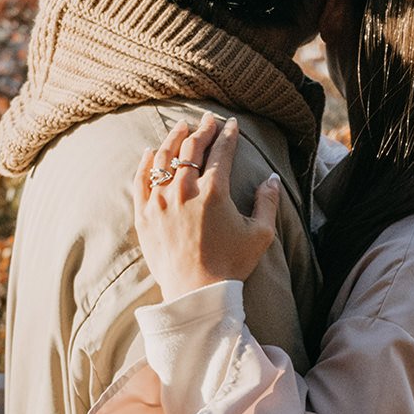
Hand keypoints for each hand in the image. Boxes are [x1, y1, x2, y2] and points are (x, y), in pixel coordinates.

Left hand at [134, 115, 280, 302]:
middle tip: (207, 120)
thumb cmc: (231, 265)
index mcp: (215, 191)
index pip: (221, 151)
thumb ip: (267, 202)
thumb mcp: (260, 234)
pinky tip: (151, 151)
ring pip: (164, 158)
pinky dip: (146, 162)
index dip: (228, 134)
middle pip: (191, 148)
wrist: (196, 293)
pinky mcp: (144, 215)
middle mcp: (184, 190)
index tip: (231, 124)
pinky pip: (141, 180)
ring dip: (174, 138)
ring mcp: (160, 201)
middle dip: (202, 129)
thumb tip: (272, 178)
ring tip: (181, 128)